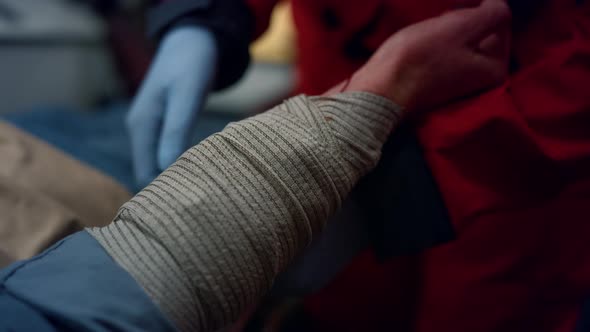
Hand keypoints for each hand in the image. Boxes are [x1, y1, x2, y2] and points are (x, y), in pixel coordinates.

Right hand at [127, 26, 217, 187]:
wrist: (192, 41)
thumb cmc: (191, 67)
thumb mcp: (186, 98)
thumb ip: (176, 131)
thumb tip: (165, 169)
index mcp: (141, 126)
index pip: (145, 173)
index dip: (165, 189)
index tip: (191, 200)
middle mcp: (140, 129)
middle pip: (150, 171)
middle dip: (171, 185)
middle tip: (200, 197)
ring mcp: (149, 127)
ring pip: (158, 163)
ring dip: (177, 174)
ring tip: (202, 186)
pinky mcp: (162, 124)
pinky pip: (166, 151)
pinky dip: (180, 161)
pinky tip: (199, 167)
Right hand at [346, 0, 510, 110]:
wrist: (378, 91)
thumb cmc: (418, 58)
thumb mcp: (460, 27)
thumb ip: (491, 12)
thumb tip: (496, 4)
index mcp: (495, 70)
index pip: (499, 20)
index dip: (476, 6)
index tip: (453, 9)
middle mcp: (481, 82)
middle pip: (480, 31)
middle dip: (461, 19)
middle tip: (439, 20)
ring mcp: (457, 84)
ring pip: (460, 40)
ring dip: (446, 28)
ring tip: (427, 31)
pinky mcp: (436, 83)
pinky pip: (444, 52)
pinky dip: (434, 42)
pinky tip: (419, 43)